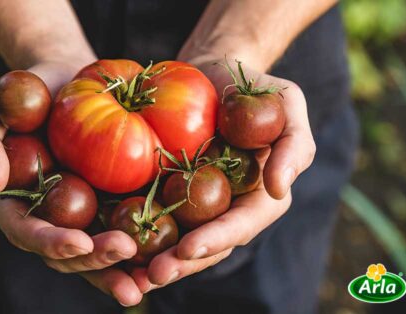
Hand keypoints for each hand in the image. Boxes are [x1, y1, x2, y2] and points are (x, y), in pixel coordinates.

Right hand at [0, 60, 142, 306]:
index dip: (51, 242)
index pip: (27, 232)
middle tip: (124, 251)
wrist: (68, 82)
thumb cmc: (25, 93)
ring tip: (147, 283)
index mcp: (14, 206)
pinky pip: (123, 233)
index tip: (80, 242)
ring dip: (119, 272)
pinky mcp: (109, 207)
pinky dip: (142, 253)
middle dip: (94, 262)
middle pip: (66, 255)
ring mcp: (80, 218)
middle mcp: (48, 220)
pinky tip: (165, 260)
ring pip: (96, 256)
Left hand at [131, 59, 314, 290]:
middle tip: (153, 275)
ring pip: (177, 242)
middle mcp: (226, 209)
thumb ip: (294, 144)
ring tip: (130, 279)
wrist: (211, 74)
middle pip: (206, 245)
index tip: (190, 248)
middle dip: (181, 264)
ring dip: (155, 262)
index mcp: (258, 197)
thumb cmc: (254, 87)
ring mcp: (195, 205)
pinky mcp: (167, 193)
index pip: (241, 224)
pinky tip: (112, 247)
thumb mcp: (287, 103)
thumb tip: (280, 189)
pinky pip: (152, 218)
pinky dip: (134, 236)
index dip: (218, 238)